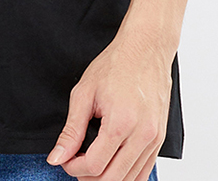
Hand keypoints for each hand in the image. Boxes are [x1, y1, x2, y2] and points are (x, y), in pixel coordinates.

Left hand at [45, 26, 172, 179]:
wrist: (145, 49)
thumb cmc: (116, 65)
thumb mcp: (84, 92)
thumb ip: (71, 130)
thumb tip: (57, 157)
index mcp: (121, 123)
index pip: (95, 165)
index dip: (73, 167)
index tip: (65, 160)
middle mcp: (142, 135)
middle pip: (112, 178)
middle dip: (88, 177)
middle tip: (75, 164)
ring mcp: (154, 139)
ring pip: (130, 179)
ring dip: (107, 178)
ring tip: (91, 165)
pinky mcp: (160, 139)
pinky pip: (145, 171)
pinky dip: (126, 175)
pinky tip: (111, 165)